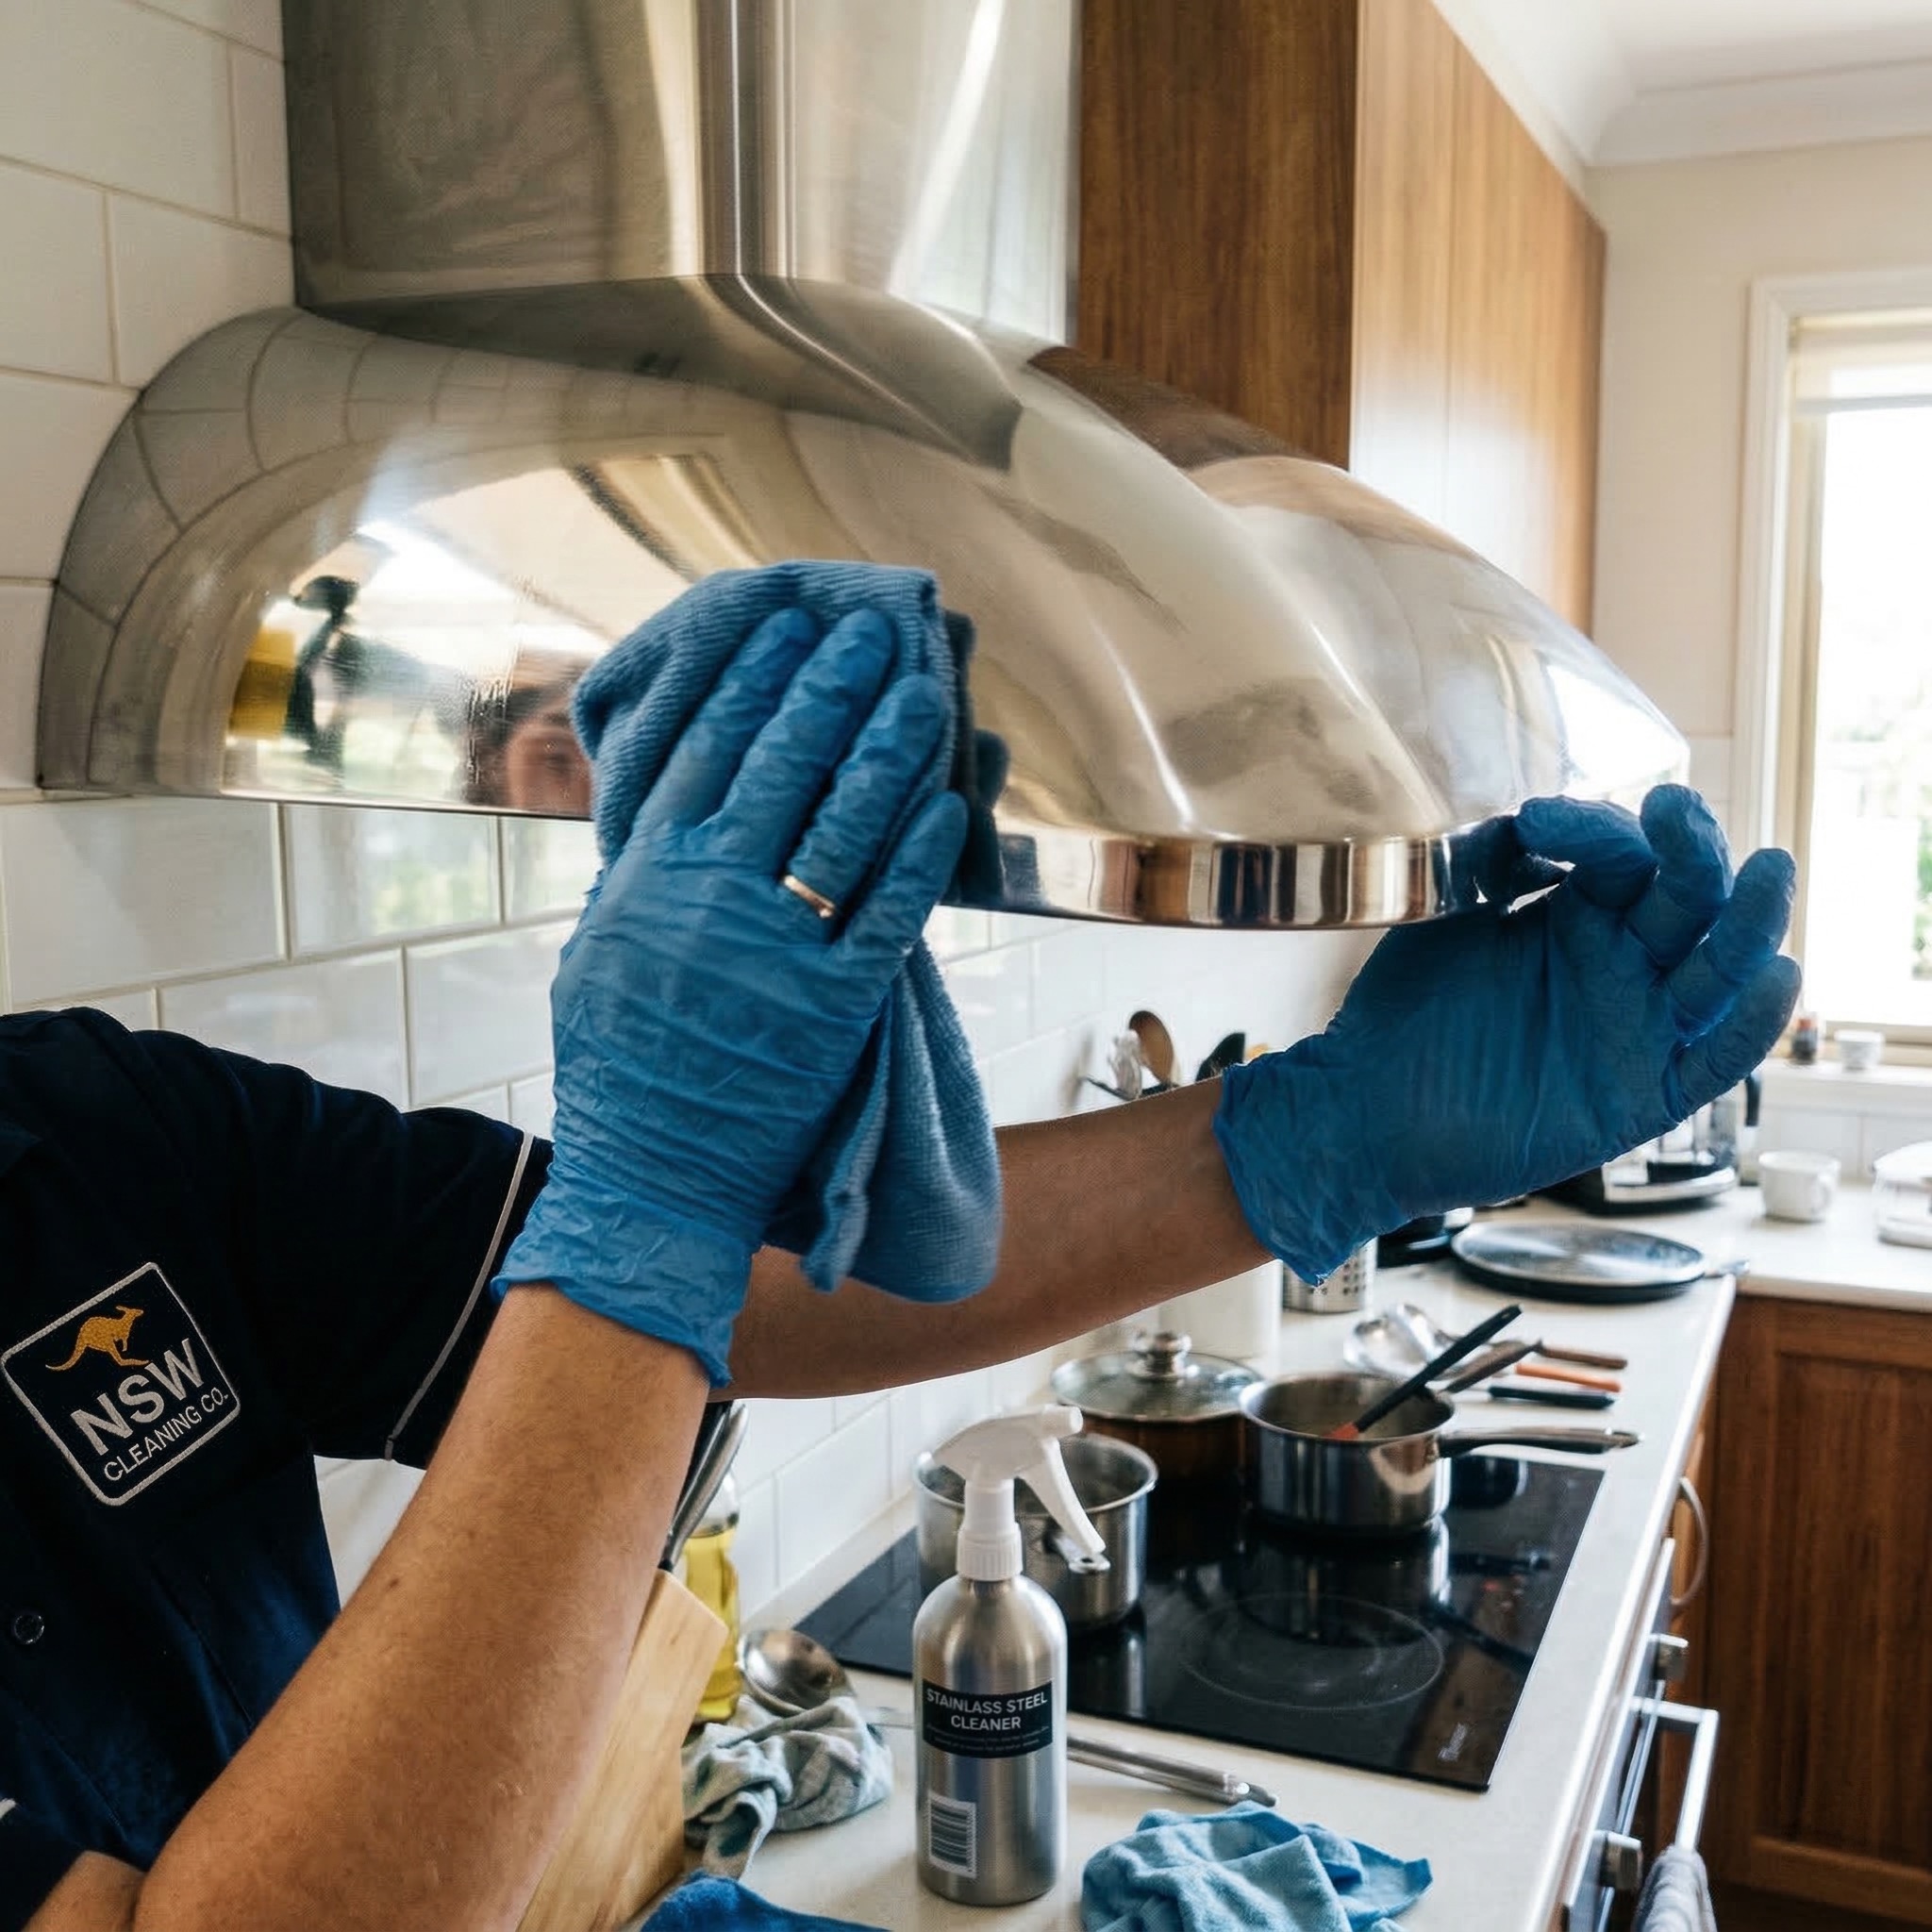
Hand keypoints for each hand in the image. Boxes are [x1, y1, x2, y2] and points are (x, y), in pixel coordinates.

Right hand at [496, 606, 966, 1380]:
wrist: (651, 1180)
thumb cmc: (618, 1071)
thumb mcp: (598, 956)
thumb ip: (634, 878)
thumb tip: (659, 807)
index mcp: (647, 882)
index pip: (701, 753)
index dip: (745, 682)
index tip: (777, 629)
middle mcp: (708, 903)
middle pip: (777, 766)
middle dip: (825, 688)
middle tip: (864, 630)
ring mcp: (774, 954)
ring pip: (840, 825)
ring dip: (886, 748)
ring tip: (920, 690)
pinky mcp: (834, 1008)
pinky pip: (887, 913)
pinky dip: (920, 854)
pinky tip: (948, 801)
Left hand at [1213, 785, 1799, 1279]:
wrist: (1367, 1111)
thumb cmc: (1403, 1013)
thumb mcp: (1445, 917)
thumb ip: (1493, 862)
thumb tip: (1537, 813)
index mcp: (1579, 914)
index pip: (1625, 855)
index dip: (1596, 828)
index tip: (1537, 816)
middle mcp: (1621, 964)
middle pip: (1691, 899)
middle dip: (1692, 850)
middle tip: (1674, 811)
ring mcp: (1638, 1027)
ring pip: (1721, 970)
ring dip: (1752, 921)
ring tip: (1771, 870)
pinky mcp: (1645, 1096)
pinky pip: (1715, 1061)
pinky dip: (1751, 1024)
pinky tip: (1776, 979)